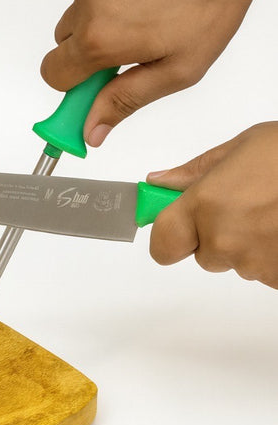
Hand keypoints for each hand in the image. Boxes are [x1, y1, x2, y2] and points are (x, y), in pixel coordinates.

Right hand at [41, 0, 254, 146]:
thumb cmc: (209, 9)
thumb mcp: (175, 71)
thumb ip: (125, 102)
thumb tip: (92, 131)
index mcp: (100, 39)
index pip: (53, 76)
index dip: (74, 87)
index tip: (93, 92)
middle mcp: (89, 5)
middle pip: (63, 46)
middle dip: (87, 56)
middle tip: (126, 57)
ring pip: (78, 17)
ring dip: (100, 26)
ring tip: (142, 23)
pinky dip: (110, 4)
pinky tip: (140, 4)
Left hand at [147, 122, 277, 289]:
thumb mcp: (245, 146)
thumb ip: (196, 172)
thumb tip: (159, 183)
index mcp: (206, 205)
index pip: (162, 245)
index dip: (169, 237)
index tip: (176, 226)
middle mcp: (224, 240)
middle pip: (202, 255)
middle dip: (217, 235)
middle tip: (248, 205)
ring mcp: (253, 263)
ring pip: (235, 262)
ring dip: (248, 243)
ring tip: (274, 210)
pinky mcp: (277, 278)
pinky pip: (263, 270)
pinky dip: (272, 253)